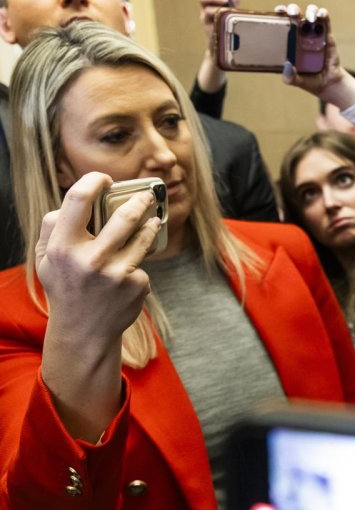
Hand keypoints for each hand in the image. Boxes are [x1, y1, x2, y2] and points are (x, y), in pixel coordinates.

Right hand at [36, 173, 162, 438]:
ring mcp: (117, 273)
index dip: (94, 181)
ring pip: (142, 235)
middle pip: (123, 216)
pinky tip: (129, 272)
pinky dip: (138, 262)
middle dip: (138, 200)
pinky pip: (142, 262)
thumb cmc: (66, 286)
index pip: (78, 200)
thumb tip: (74, 200)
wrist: (84, 330)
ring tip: (153, 217)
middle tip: (145, 194)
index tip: (104, 179)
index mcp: (63, 248)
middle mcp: (91, 260)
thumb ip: (54, 228)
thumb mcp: (46, 259)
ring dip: (151, 223)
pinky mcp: (137, 285)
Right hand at [195, 0, 240, 92]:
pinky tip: (226, 26)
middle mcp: (206, 13)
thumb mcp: (232, 11)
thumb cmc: (228, 28)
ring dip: (216, 11)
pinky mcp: (212, 37)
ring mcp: (207, 25)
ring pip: (207, 14)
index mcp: (212, 4)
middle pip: (202, 0)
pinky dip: (219, 26)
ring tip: (225, 11)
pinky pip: (213, 29)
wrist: (224, 54)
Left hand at [275, 3, 354, 109]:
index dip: (278, 14)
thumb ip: (289, 77)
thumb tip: (287, 66)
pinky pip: (325, 20)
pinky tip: (321, 16)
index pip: (281, 22)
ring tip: (310, 19)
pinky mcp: (327, 34)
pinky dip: (323, 14)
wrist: (328, 84)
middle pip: (295, 13)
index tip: (278, 12)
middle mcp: (300, 33)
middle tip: (293, 14)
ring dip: (310, 11)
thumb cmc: (308, 80)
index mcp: (288, 40)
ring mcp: (314, 33)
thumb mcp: (295, 81)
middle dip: (292, 8)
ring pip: (311, 13)